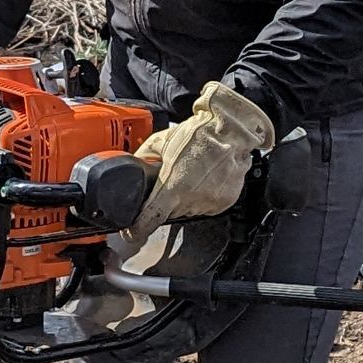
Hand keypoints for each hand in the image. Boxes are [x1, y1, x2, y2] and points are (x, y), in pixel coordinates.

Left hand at [121, 80, 274, 254]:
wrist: (231, 130)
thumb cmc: (199, 134)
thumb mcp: (161, 140)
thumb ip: (144, 155)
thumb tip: (132, 165)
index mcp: (173, 187)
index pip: (150, 220)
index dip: (138, 229)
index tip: (132, 233)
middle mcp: (191, 199)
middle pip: (170, 214)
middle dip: (166, 202)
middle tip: (174, 180)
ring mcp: (209, 202)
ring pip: (188, 211)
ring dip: (186, 198)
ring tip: (192, 175)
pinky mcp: (225, 202)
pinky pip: (207, 206)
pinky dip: (203, 196)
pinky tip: (205, 178)